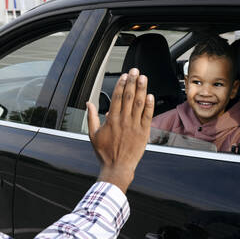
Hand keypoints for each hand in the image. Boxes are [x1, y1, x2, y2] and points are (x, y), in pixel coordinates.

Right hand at [87, 68, 154, 192]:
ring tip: (143, 77)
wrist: (117, 167)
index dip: (121, 85)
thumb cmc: (105, 153)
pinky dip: (149, 105)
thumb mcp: (93, 135)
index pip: (117, 97)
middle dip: (132, 82)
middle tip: (135, 70)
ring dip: (141, 89)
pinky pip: (147, 116)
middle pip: (128, 97)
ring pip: (139, 104)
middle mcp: (124, 121)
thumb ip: (91, 118)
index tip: (124, 76)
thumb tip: (89, 103)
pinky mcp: (144, 133)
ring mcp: (135, 126)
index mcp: (112, 120)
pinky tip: (150, 95)